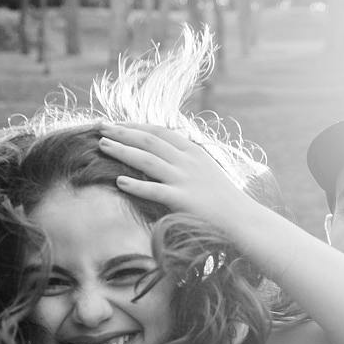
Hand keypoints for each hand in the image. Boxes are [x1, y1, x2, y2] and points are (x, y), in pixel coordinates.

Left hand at [97, 122, 254, 227]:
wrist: (242, 219)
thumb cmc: (223, 199)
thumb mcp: (205, 171)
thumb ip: (186, 160)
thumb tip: (165, 153)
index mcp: (192, 151)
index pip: (159, 131)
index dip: (135, 125)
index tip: (116, 123)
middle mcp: (187, 161)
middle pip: (149, 140)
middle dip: (122, 132)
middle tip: (100, 127)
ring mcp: (185, 179)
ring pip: (147, 160)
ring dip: (122, 151)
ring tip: (102, 146)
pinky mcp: (183, 200)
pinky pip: (155, 190)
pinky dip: (136, 185)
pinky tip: (119, 182)